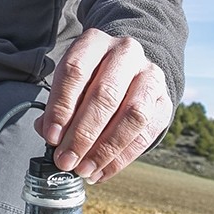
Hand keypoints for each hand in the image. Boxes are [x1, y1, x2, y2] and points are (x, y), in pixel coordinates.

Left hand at [35, 29, 172, 183]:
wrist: (129, 68)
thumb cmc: (90, 77)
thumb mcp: (70, 81)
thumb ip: (57, 104)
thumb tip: (49, 134)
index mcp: (95, 42)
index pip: (75, 71)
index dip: (61, 106)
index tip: (51, 137)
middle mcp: (126, 53)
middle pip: (105, 94)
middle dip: (82, 133)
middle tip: (65, 159)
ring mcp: (150, 76)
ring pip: (132, 114)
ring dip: (105, 149)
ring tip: (84, 169)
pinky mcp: (164, 101)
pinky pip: (146, 134)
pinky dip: (121, 158)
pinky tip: (101, 172)